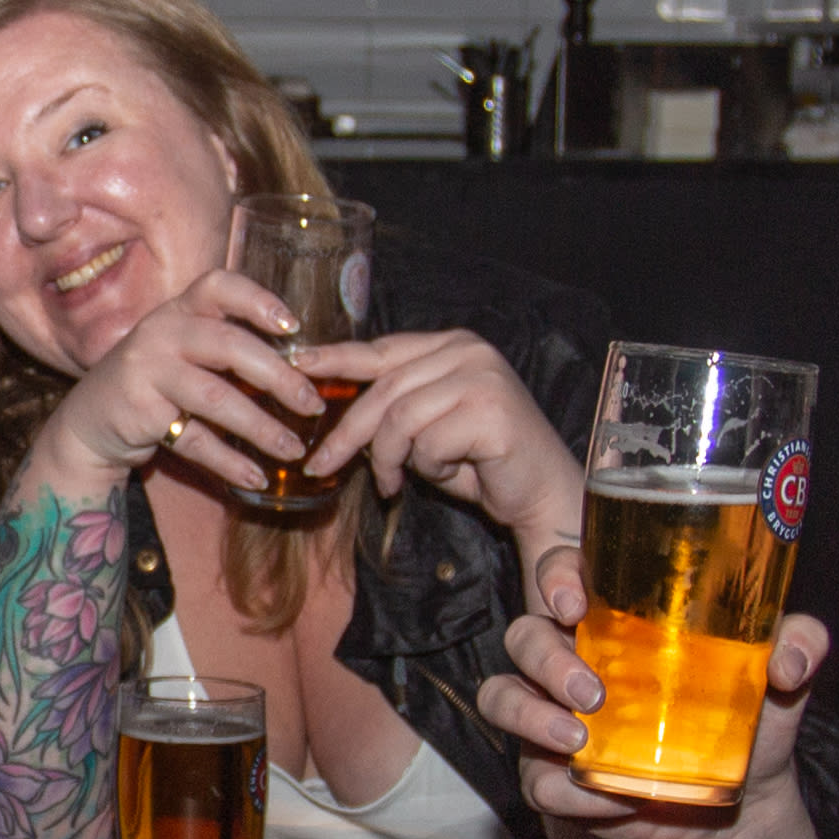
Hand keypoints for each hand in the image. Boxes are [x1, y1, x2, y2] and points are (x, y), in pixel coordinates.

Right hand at [15, 266, 328, 503]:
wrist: (88, 422)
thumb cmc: (153, 382)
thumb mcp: (181, 350)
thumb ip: (227, 348)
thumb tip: (302, 366)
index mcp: (178, 310)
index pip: (219, 286)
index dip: (259, 301)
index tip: (295, 328)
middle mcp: (161, 333)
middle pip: (229, 345)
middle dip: (279, 377)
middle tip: (312, 405)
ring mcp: (146, 372)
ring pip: (216, 397)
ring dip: (262, 427)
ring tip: (294, 450)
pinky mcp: (140, 414)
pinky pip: (195, 440)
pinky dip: (229, 461)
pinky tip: (256, 476)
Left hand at [289, 328, 586, 541]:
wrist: (542, 492)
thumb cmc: (481, 462)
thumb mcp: (427, 426)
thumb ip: (393, 406)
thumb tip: (328, 403)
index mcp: (452, 345)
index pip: (381, 349)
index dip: (336, 359)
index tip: (296, 366)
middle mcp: (469, 351)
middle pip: (384, 388)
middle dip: (348, 432)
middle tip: (322, 465)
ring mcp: (482, 377)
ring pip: (400, 418)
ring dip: (389, 459)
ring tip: (396, 482)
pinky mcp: (490, 410)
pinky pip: (428, 443)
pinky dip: (427, 468)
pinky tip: (447, 475)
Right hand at [479, 540, 828, 838]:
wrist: (738, 808)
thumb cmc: (746, 725)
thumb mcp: (779, 680)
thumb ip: (798, 645)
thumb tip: (791, 655)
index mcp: (615, 621)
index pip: (562, 576)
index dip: (555, 578)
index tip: (575, 601)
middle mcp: (574, 661)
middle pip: (522, 635)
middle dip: (544, 658)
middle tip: (593, 691)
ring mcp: (555, 718)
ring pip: (502, 698)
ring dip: (528, 715)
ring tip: (577, 737)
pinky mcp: (553, 777)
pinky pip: (531, 779)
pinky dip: (560, 788)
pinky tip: (604, 795)